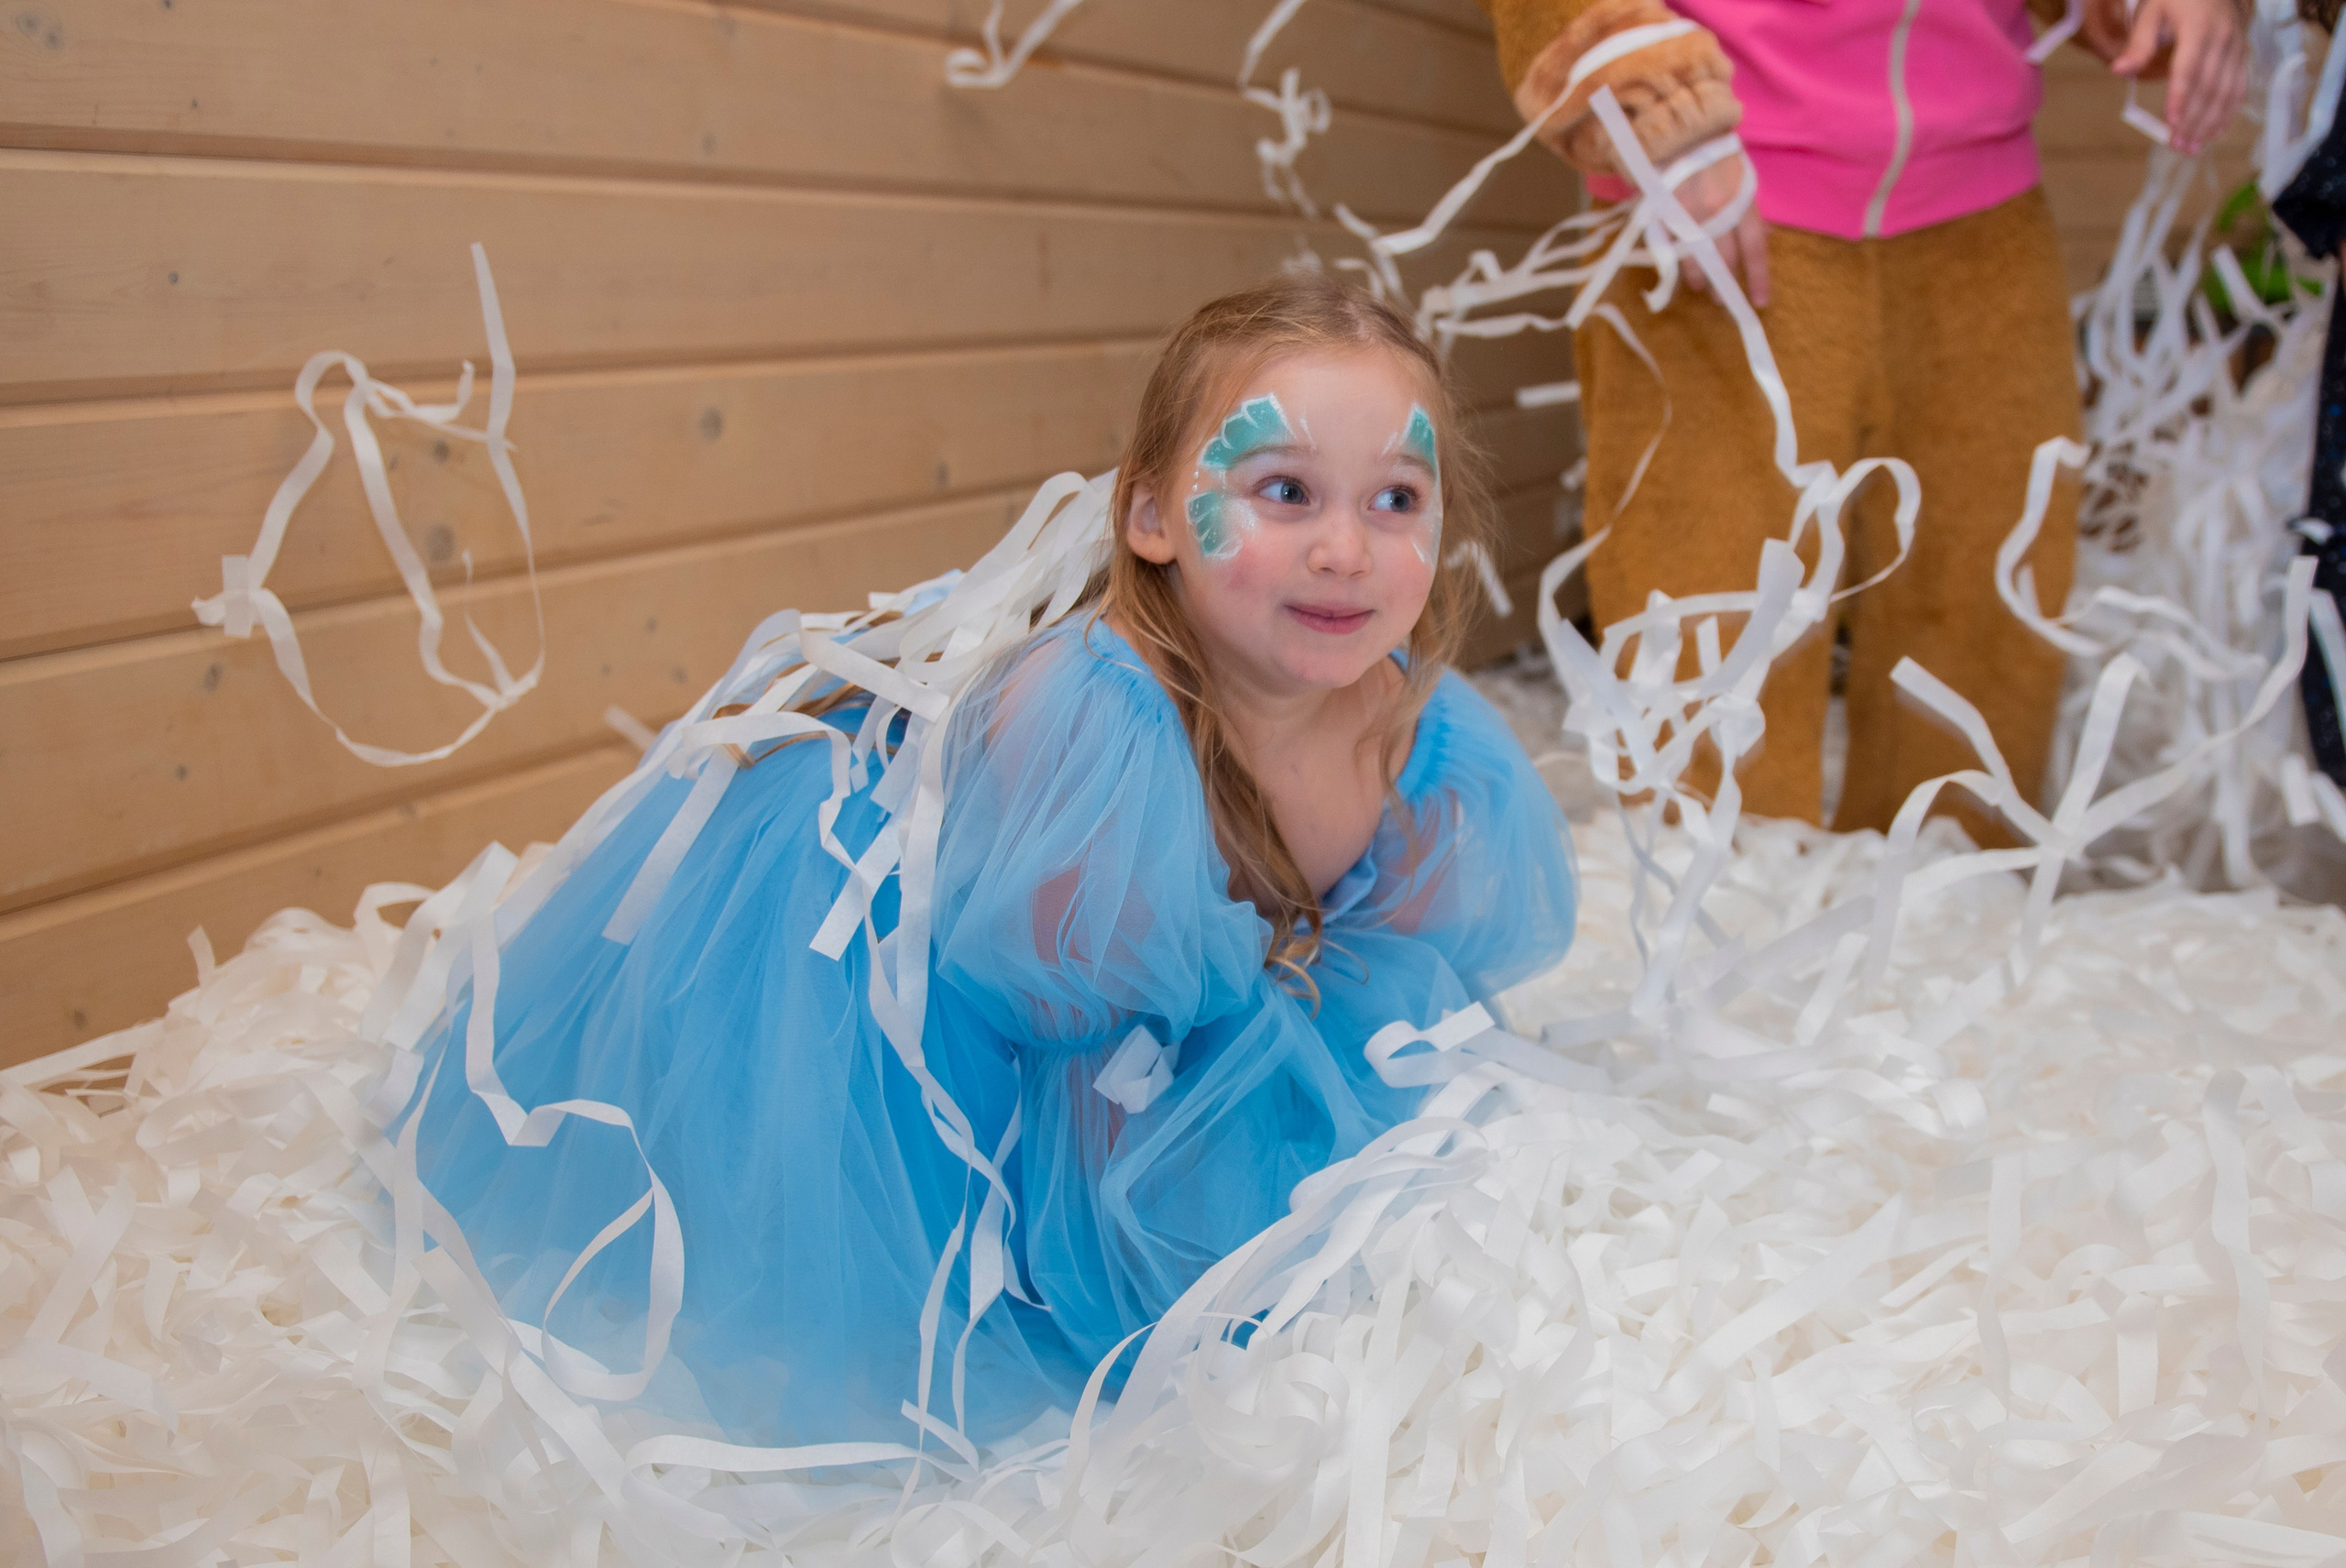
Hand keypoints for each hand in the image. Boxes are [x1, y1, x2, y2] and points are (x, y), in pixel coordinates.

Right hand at [1673, 152, 1770, 307]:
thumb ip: (1751, 210)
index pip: (1754, 249)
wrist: (1682, 130)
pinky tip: (1678, 267)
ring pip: (1694, 260)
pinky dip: (1675, 261)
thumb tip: (1766, 235)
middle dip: (1723, 284)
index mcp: (1741, 203)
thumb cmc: (1716, 153)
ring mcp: (1688, 216)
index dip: (1757, 278)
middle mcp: (1717, 213)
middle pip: (1722, 261)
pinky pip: (1670, 248)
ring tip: (1699, 286)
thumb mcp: (1743, 179)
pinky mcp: (1663, 216)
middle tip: (1721, 298)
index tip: (1758, 301)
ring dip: (1698, 278)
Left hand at [2111, 0, 2248, 156]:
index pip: (2188, 68)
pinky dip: (2228, 112)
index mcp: (2198, 27)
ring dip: (2211, 122)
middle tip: (2177, 146)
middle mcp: (2223, 39)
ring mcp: (2237, 47)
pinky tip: (2215, 132)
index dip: (2180, 97)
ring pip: (2227, 90)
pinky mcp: (2243, 55)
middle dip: (2193, 119)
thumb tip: (2119, 71)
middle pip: (2209, 85)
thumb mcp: (2151, 12)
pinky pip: (2239, 86)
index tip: (2170, 123)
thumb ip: (2138, 44)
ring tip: (2193, 147)